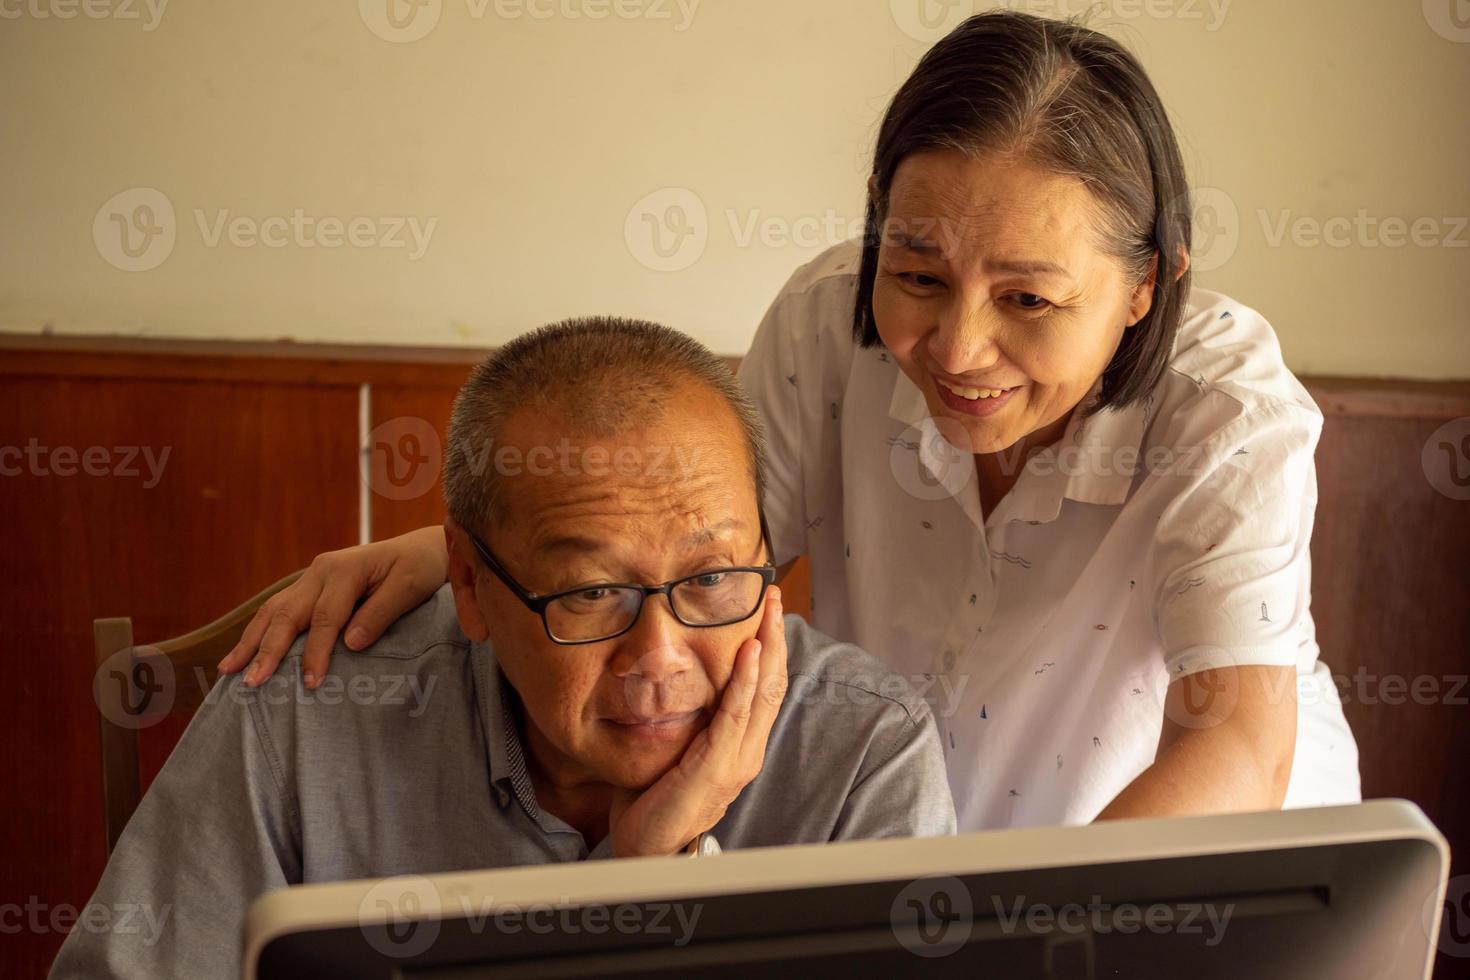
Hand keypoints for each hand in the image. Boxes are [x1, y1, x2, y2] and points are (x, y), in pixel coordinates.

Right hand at [217, 526, 448, 687]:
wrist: (424, 547)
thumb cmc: (421, 567)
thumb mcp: (411, 587)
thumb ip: (380, 613)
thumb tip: (350, 643)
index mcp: (346, 569)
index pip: (325, 618)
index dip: (316, 652)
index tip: (310, 683)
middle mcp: (321, 570)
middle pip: (287, 613)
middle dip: (266, 650)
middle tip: (250, 683)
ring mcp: (313, 577)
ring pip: (274, 610)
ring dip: (251, 640)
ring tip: (228, 670)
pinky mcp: (312, 586)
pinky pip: (279, 609)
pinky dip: (260, 631)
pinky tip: (244, 651)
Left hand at [608, 587, 788, 857]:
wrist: (649, 849)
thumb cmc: (655, 802)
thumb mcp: (674, 750)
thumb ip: (682, 720)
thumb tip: (665, 681)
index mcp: (740, 746)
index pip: (764, 688)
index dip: (770, 647)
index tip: (766, 611)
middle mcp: (747, 750)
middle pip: (772, 682)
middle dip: (774, 635)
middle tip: (772, 595)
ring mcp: (737, 758)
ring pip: (763, 691)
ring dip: (766, 645)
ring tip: (767, 610)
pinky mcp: (718, 765)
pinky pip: (736, 714)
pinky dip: (746, 679)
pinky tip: (750, 652)